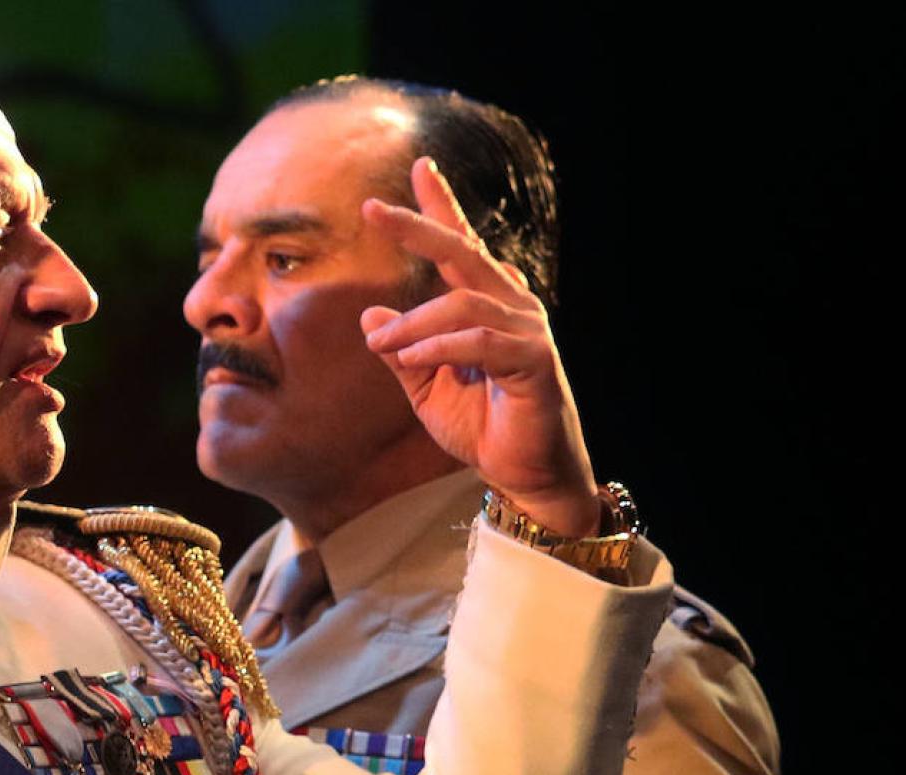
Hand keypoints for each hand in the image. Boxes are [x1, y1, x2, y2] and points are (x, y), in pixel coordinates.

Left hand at [360, 157, 600, 537]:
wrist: (526, 476)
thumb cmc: (482, 428)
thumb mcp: (426, 389)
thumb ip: (402, 351)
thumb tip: (371, 315)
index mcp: (487, 305)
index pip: (462, 246)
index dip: (442, 206)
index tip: (420, 167)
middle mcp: (512, 305)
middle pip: (462, 252)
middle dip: (419, 226)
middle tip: (372, 210)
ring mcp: (527, 329)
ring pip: (462, 303)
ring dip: (413, 322)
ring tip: (381, 342)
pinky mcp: (534, 360)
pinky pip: (480, 341)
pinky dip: (441, 347)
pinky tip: (412, 357)